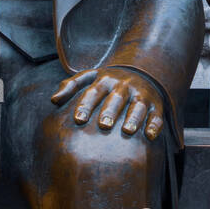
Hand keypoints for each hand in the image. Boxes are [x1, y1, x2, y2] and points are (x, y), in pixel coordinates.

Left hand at [51, 68, 165, 139]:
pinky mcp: (155, 105)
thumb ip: (70, 86)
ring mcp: (140, 94)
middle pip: (116, 98)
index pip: (93, 91)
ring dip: (133, 117)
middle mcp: (123, 86)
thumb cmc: (107, 82)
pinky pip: (156, 115)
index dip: (86, 105)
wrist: (140, 72)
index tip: (78, 120)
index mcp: (104, 80)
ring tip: (127, 130)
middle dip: (110, 111)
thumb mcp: (89, 78)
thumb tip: (53, 100)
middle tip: (103, 125)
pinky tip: (150, 136)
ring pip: (137, 105)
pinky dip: (155, 124)